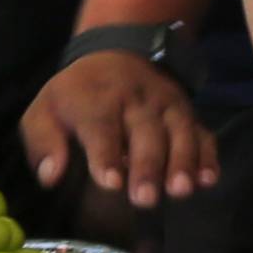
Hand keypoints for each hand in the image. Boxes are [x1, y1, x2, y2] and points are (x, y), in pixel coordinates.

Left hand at [21, 39, 217, 209]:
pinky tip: (209, 179)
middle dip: (147, 165)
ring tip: (180, 190)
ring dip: (182, 161)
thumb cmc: (78, 94)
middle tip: (145, 199)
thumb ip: (44, 143)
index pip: (101, 126)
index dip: (106, 155)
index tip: (111, 184)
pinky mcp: (188, 113)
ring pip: (178, 131)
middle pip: (145, 132)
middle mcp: (135, 101)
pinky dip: (208, 155)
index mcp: (96, 99)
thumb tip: (51, 176)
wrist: (120, 52)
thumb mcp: (45, 110)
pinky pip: (202, 132)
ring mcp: (167, 106)